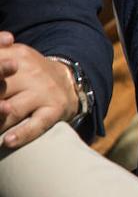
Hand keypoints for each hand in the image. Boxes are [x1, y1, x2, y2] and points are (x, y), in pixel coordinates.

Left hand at [0, 31, 79, 148]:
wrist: (69, 81)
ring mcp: (43, 93)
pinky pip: (37, 124)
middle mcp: (31, 74)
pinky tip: (8, 141)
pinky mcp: (54, 110)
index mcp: (17, 57)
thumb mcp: (15, 55)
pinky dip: (22, 134)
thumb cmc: (30, 72)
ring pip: (13, 111)